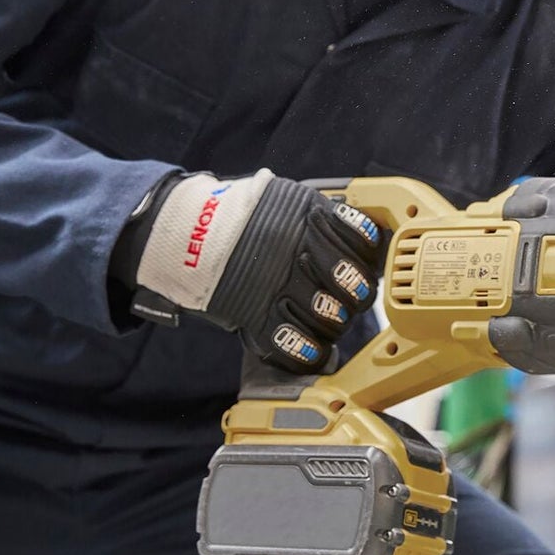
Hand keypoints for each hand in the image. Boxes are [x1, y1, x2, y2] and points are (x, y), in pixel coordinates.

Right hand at [114, 169, 382, 372]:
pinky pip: (295, 346)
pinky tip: (315, 352)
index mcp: (312, 220)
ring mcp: (279, 287)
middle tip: (346, 300)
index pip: (366, 244)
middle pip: (355, 289)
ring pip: (331, 320)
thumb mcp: (289, 199)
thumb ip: (325, 215)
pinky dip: (310, 354)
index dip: (368, 261)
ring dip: (335, 326)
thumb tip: (359, 233)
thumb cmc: (242, 215)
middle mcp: (300, 254)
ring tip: (327, 322)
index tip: (363, 268)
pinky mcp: (256, 316)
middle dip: (355, 298)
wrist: (187, 231)